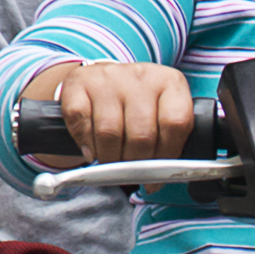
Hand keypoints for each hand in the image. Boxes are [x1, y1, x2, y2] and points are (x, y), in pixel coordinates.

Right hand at [36, 61, 198, 163]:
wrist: (102, 80)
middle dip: (135, 164)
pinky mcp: (79, 82)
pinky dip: (86, 145)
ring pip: (110, 133)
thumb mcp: (160, 115)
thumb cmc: (135, 107)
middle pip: (141, 135)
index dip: (166, 156)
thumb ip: (167, 141)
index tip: (156, 176)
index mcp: (170, 83)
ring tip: (111, 164)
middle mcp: (141, 75)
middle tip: (130, 173)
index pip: (175, 124)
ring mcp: (109, 77)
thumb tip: (158, 178)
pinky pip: (82, 125)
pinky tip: (92, 150)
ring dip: (109, 158)